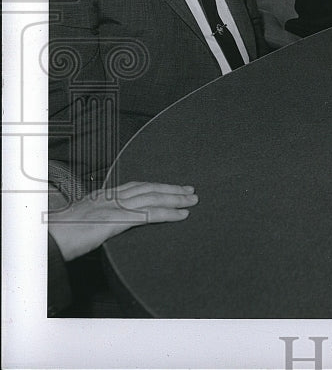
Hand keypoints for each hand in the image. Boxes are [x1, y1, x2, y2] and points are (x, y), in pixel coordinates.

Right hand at [48, 182, 198, 260]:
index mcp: (100, 197)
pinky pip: (148, 215)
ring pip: (152, 198)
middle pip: (147, 189)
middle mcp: (109, 198)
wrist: (44, 240)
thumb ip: (96, 221)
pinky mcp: (115, 220)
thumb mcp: (80, 223)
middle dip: (170, 189)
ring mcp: (113, 207)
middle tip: (189, 190)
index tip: (170, 187)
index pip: (134, 187)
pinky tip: (181, 215)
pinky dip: (168, 214)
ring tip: (192, 201)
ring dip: (175, 198)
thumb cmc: (57, 236)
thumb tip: (105, 226)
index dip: (154, 186)